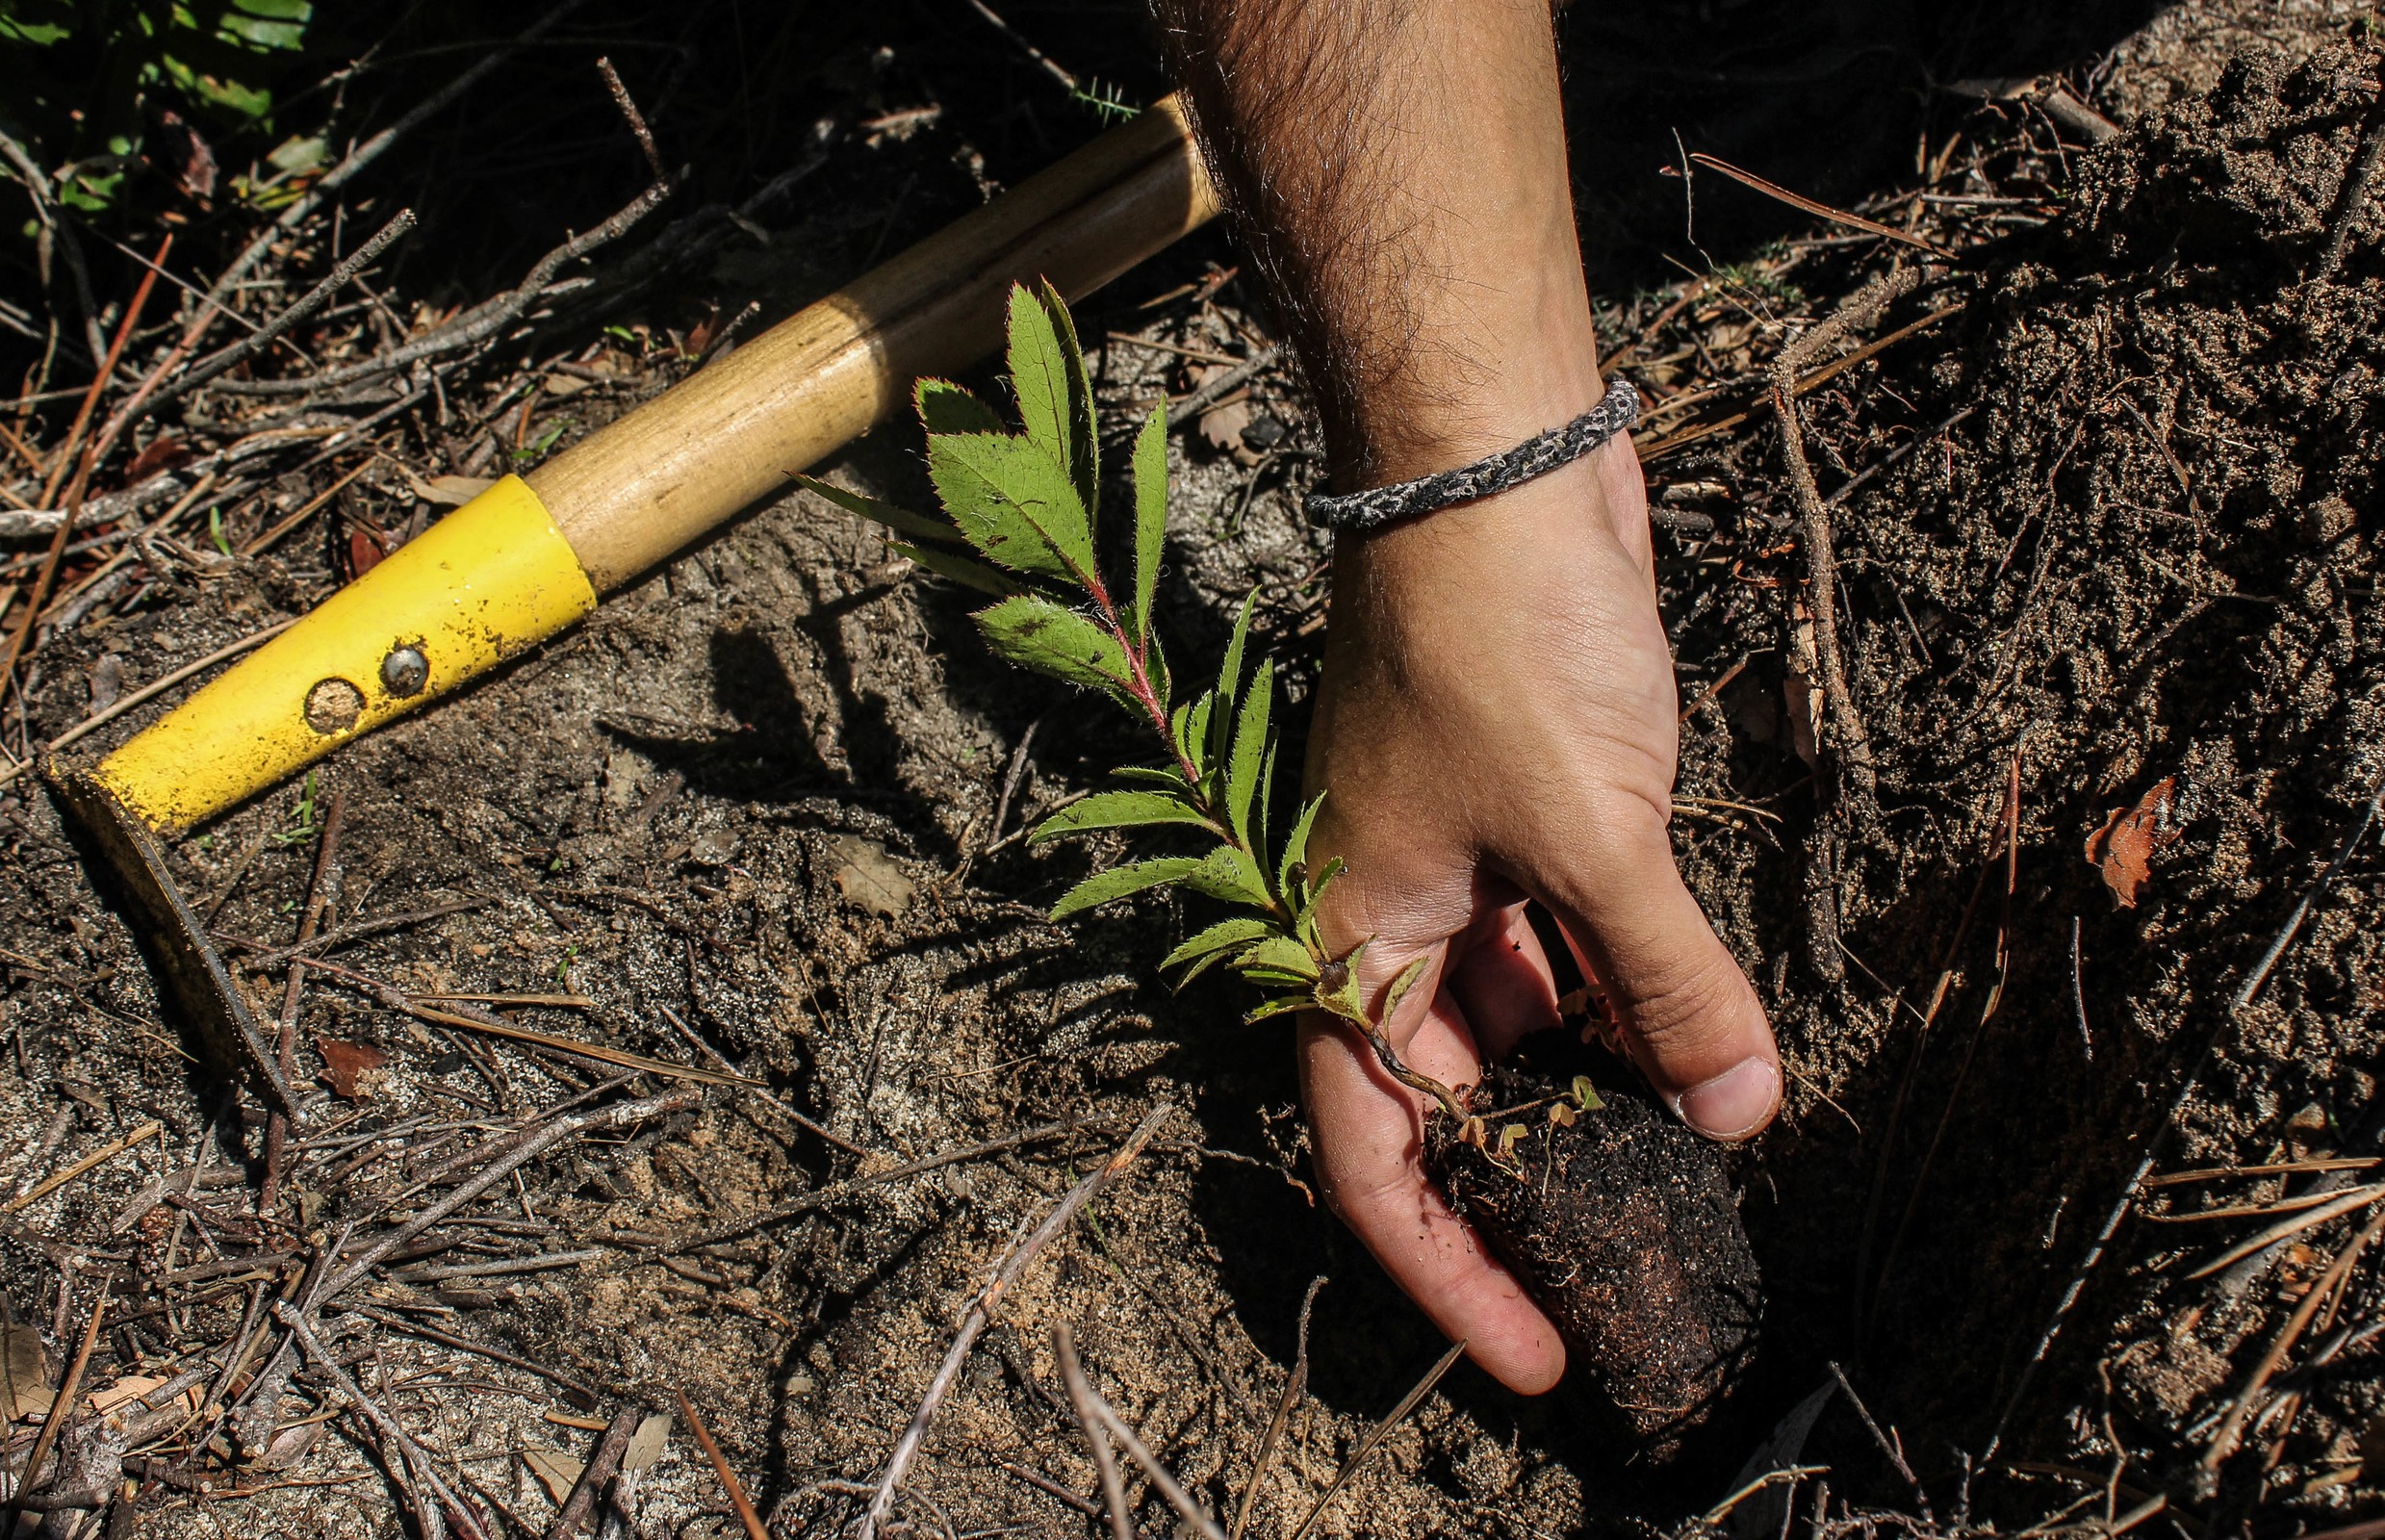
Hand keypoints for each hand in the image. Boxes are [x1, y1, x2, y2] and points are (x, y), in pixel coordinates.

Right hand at [1299, 429, 1780, 1394]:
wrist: (1495, 457)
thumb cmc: (1498, 636)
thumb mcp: (1596, 833)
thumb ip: (1670, 982)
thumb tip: (1741, 1115)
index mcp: (1346, 939)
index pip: (1379, 1154)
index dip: (1450, 1271)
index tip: (1539, 1354)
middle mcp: (1389, 919)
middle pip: (1455, 1099)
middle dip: (1544, 1183)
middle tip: (1637, 1270)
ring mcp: (1460, 866)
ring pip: (1527, 1021)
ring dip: (1607, 1086)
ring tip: (1692, 1171)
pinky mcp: (1529, 815)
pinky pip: (1573, 943)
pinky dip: (1633, 993)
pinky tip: (1706, 1048)